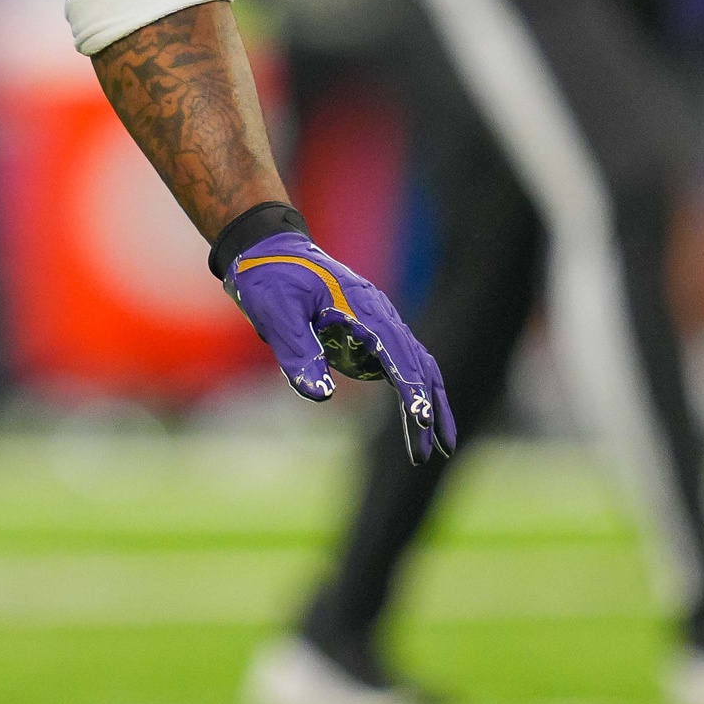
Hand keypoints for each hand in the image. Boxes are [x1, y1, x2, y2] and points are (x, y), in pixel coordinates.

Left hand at [225, 231, 454, 463]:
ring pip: (416, 366)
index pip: (398, 352)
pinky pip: (399, 363)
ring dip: (427, 405)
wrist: (268, 250)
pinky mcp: (368, 332)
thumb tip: (320, 395)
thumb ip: (297, 352)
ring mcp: (377, 323)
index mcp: (362, 306)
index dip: (411, 388)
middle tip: (435, 453)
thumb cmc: (271, 279)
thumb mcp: (275, 313)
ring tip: (431, 448)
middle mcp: (379, 315)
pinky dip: (411, 390)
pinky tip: (416, 419)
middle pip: (419, 365)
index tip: (421, 419)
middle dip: (430, 409)